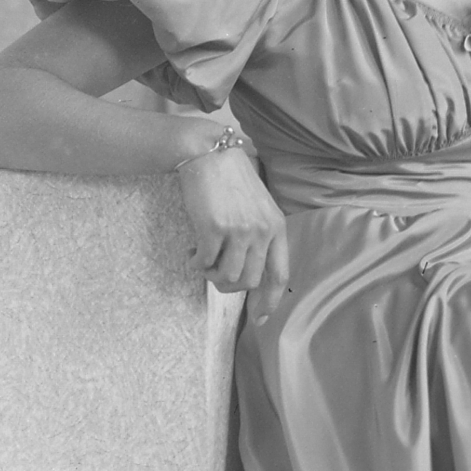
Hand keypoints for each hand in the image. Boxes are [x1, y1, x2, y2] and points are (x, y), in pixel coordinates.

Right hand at [176, 141, 289, 321]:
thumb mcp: (259, 207)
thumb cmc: (231, 181)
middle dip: (230, 287)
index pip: (280, 274)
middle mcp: (262, 231)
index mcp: (276, 227)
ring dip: (211, 275)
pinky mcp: (214, 228)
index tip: (260, 317)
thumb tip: (250, 273)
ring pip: (227, 277)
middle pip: (250, 281)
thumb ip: (260, 236)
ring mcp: (239, 231)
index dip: (271, 301)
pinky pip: (205, 263)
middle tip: (215, 274)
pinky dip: (196, 263)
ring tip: (203, 260)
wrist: (208, 153)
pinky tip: (191, 251)